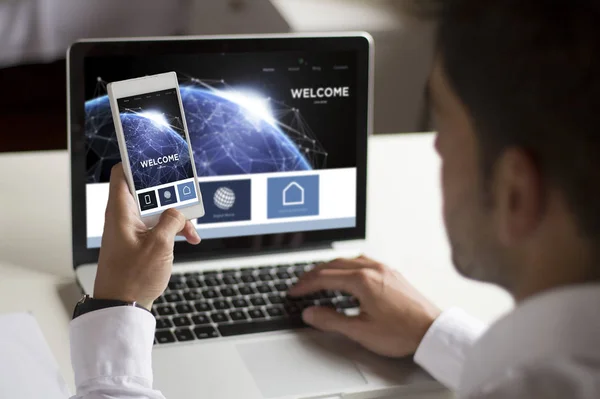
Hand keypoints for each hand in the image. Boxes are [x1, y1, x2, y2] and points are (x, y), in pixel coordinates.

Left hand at [94, 164, 200, 309]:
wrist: (123, 307)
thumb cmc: (132, 279)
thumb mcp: (159, 246)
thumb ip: (172, 221)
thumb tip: (178, 212)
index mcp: (120, 211)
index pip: (122, 173)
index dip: (137, 162)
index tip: (157, 159)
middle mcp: (123, 217)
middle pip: (147, 192)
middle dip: (170, 194)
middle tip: (186, 198)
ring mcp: (132, 229)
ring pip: (157, 210)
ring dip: (176, 216)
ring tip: (190, 229)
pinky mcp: (139, 242)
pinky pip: (158, 226)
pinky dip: (173, 229)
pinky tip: (187, 238)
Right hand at [289, 256, 440, 357]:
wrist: (432, 330)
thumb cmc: (402, 331)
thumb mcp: (361, 331)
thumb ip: (331, 320)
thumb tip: (311, 313)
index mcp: (362, 281)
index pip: (324, 278)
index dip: (305, 285)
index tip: (294, 292)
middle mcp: (372, 269)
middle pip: (334, 264)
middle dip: (314, 273)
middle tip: (301, 283)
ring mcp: (384, 269)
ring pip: (349, 260)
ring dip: (330, 267)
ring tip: (319, 276)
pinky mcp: (392, 273)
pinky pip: (363, 261)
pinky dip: (347, 265)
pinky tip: (347, 273)